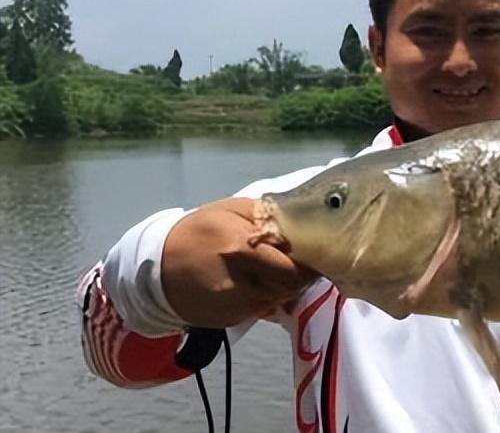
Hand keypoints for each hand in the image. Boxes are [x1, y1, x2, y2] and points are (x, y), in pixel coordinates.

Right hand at [162, 197, 317, 327]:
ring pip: (277, 299)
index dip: (309, 262)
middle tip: (298, 262)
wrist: (154, 266)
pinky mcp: (228, 320)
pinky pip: (260, 309)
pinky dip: (264, 297)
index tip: (315, 253)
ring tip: (273, 269)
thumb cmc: (198, 230)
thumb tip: (300, 228)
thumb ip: (269, 217)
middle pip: (289, 286)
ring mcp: (233, 305)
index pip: (294, 267)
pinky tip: (253, 283)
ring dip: (282, 286)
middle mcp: (239, 282)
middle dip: (300, 275)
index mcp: (242, 248)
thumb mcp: (232, 210)